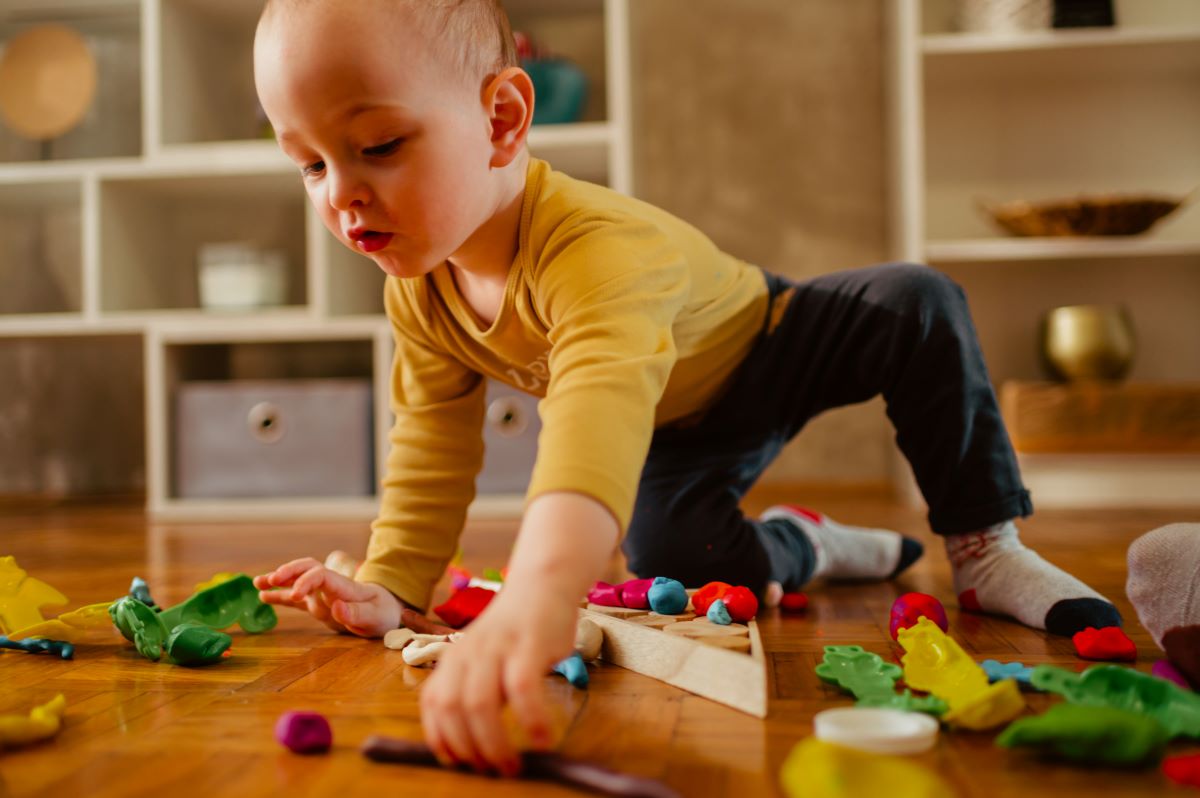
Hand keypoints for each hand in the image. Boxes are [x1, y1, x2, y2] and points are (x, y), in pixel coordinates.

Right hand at [253, 557, 401, 636]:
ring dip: (279, 579)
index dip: (305, 581)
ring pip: (298, 579)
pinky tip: (262, 597)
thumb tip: (335, 606)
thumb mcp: (376, 617)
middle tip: (271, 579)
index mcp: (344, 586)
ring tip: (258, 583)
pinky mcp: (317, 603)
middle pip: (308, 567)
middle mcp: (330, 585)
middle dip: (289, 571)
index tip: (295, 595)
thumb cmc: (383, 614)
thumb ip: (356, 613)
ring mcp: (322, 593)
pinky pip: (295, 597)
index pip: (321, 575)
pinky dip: (280, 596)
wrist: (388, 613)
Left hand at [419, 585, 576, 775]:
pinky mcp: (529, 645)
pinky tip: (542, 738)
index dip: (440, 738)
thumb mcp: (485, 658)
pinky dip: (530, 719)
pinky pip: (523, 689)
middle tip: (489, 769)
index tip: (457, 762)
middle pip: (451, 708)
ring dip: (493, 743)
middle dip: (467, 748)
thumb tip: (473, 741)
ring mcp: (498, 648)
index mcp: (454, 659)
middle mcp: (469, 653)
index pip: (432, 703)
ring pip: (479, 703)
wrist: (542, 584)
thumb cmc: (516, 630)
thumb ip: (475, 689)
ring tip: (510, 764)